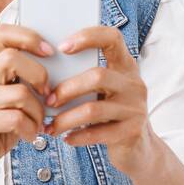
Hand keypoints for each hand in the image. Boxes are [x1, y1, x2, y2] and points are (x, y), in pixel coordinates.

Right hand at [0, 23, 52, 183]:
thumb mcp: (14, 99)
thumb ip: (28, 81)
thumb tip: (63, 69)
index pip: (2, 33)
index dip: (28, 36)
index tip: (50, 52)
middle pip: (11, 58)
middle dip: (39, 76)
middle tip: (47, 94)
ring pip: (19, 93)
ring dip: (38, 111)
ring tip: (39, 123)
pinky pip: (15, 119)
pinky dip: (31, 129)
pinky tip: (31, 135)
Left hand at [44, 25, 155, 176]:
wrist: (139, 147)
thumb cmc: (111, 113)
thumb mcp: (106, 91)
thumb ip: (86, 78)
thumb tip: (45, 73)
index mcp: (126, 66)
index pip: (112, 38)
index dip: (87, 37)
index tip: (62, 47)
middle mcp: (134, 84)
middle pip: (98, 76)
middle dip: (67, 89)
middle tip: (48, 101)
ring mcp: (135, 108)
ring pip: (93, 109)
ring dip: (66, 119)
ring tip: (50, 126)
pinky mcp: (132, 131)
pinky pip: (98, 133)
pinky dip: (77, 136)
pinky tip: (66, 138)